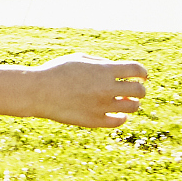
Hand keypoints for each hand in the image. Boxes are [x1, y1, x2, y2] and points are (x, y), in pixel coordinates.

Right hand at [31, 52, 147, 128]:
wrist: (38, 91)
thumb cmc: (57, 72)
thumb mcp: (80, 59)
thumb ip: (102, 64)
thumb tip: (120, 72)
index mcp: (104, 70)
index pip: (137, 70)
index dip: (143, 73)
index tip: (142, 76)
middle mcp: (106, 88)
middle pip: (139, 90)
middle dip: (139, 89)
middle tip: (134, 90)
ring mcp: (101, 106)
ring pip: (132, 107)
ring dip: (132, 103)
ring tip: (125, 101)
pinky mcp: (94, 121)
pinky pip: (118, 121)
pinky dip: (121, 117)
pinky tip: (118, 114)